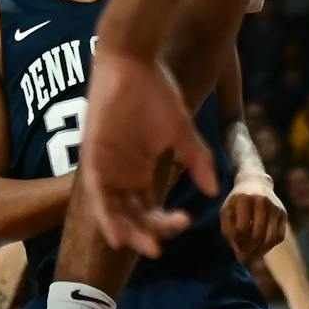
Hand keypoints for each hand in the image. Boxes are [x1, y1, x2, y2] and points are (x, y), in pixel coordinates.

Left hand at [83, 47, 214, 258]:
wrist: (132, 61)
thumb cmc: (156, 91)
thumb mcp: (180, 130)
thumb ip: (196, 159)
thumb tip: (215, 190)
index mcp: (140, 168)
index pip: (149, 206)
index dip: (164, 221)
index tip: (185, 222)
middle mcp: (122, 171)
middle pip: (132, 213)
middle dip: (146, 233)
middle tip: (160, 247)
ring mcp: (106, 164)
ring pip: (114, 210)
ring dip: (127, 231)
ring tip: (147, 245)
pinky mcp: (93, 154)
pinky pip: (96, 192)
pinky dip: (106, 214)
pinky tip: (117, 232)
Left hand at [220, 171, 287, 263]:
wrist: (255, 183)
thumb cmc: (237, 202)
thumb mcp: (227, 213)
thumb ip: (228, 233)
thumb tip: (240, 255)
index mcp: (244, 199)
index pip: (242, 229)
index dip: (237, 240)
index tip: (235, 242)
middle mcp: (262, 201)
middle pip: (257, 235)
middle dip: (249, 250)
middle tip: (243, 255)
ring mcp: (275, 206)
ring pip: (270, 239)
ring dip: (260, 252)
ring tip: (252, 255)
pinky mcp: (283, 213)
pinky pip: (279, 237)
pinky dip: (270, 246)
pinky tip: (261, 247)